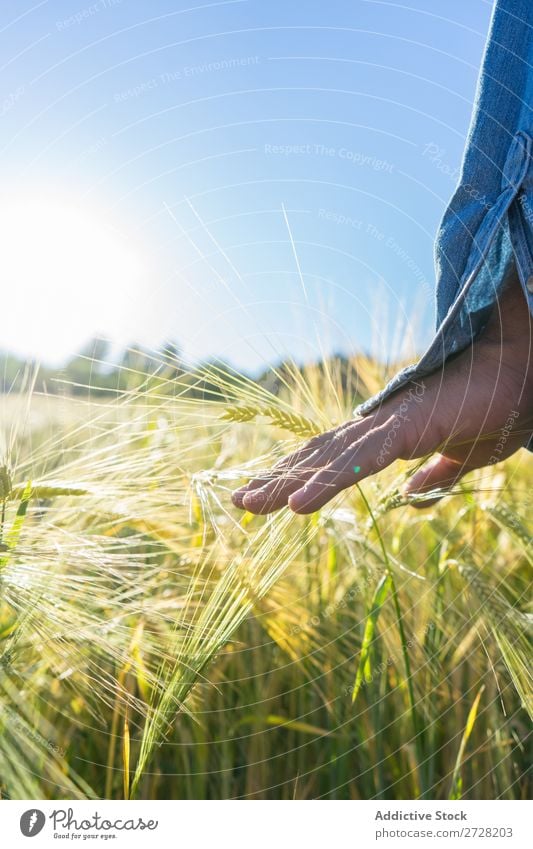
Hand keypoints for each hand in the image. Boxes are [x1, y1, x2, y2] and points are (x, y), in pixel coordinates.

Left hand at [232, 272, 532, 514]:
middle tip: (239, 502)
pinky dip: (326, 481)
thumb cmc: (493, 411)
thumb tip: (411, 496)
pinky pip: (358, 461)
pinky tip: (298, 505)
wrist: (521, 376)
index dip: (297, 476)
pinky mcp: (405, 427)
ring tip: (250, 505)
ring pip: (327, 459)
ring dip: (287, 483)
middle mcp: (377, 426)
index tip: (266, 497)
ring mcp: (388, 424)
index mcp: (387, 435)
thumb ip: (434, 475)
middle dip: (276, 479)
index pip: (331, 459)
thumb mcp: (462, 457)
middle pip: (316, 456)